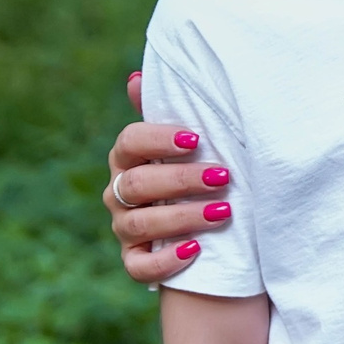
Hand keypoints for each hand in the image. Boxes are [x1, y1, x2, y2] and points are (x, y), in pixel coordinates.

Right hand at [106, 70, 233, 284]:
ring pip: (140, 225)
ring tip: (224, 213)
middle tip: (223, 177)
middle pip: (138, 184)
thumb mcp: (182, 144)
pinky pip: (138, 267)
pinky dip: (165, 262)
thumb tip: (136, 76)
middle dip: (182, 180)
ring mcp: (124, 229)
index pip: (130, 142)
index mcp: (128, 158)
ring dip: (183, 218)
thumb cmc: (193, 172)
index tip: (195, 140)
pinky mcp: (135, 261)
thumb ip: (163, 111)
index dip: (158, 140)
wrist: (203, 228)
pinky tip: (195, 251)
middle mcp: (119, 192)